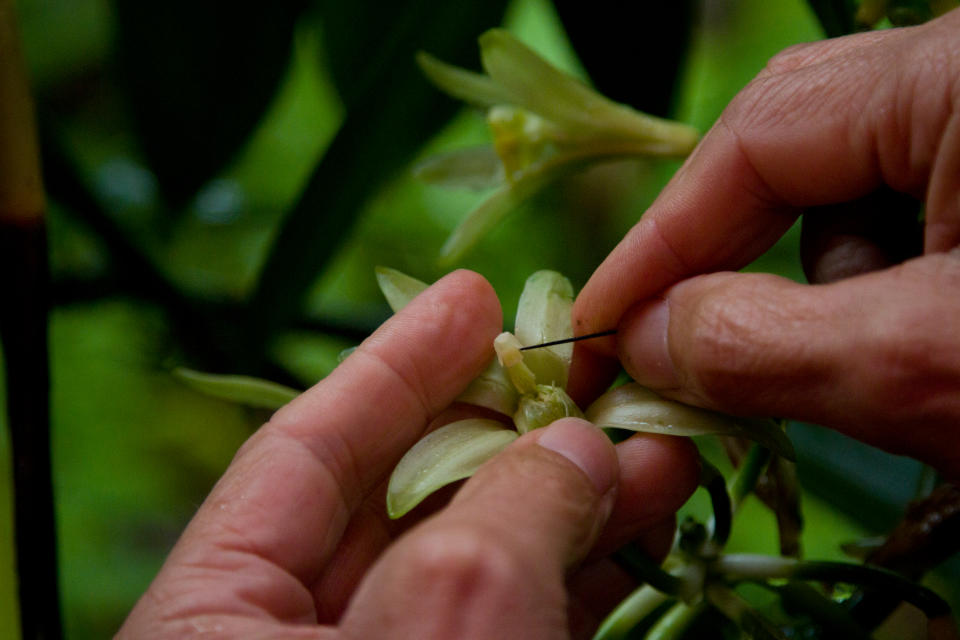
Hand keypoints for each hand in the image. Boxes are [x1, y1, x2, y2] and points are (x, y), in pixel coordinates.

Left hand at [118, 271, 697, 638]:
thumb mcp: (444, 616)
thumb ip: (504, 511)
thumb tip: (575, 440)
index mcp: (216, 620)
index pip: (300, 452)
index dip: (390, 364)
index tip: (468, 296)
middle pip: (405, 501)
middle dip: (508, 431)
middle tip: (591, 369)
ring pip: (480, 564)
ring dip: (572, 500)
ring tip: (657, 441)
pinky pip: (520, 620)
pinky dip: (583, 574)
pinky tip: (645, 519)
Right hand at [572, 9, 959, 475]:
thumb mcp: (924, 364)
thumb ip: (760, 343)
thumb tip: (638, 337)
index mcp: (956, 75)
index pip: (755, 139)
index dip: (660, 247)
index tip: (595, 335)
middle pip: (796, 157)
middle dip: (744, 272)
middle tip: (695, 365)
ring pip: (854, 199)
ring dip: (834, 297)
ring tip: (885, 372)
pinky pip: (911, 220)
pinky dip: (890, 298)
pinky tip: (928, 352)